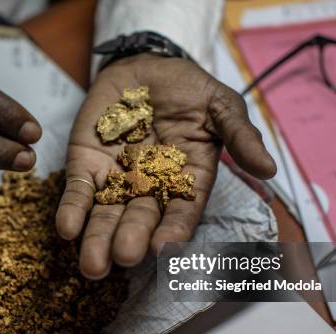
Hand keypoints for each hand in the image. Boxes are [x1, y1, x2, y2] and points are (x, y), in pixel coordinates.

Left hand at [56, 54, 275, 278]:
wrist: (146, 65)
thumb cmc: (189, 90)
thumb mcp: (221, 106)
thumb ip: (240, 135)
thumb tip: (269, 169)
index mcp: (187, 179)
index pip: (182, 210)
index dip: (173, 229)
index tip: (163, 248)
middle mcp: (150, 187)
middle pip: (140, 218)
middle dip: (130, 239)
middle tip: (122, 258)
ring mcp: (116, 178)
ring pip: (106, 214)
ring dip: (97, 239)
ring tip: (91, 264)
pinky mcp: (87, 164)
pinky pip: (78, 190)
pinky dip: (72, 209)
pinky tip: (66, 229)